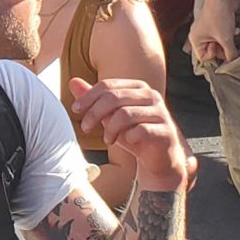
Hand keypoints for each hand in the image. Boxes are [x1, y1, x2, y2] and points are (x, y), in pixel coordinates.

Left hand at [67, 77, 191, 188]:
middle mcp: (151, 95)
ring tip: (107, 139)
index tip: (76, 110)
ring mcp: (161, 112)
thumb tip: (73, 81)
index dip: (88, 97)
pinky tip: (126, 142)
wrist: (158, 157)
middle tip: (86, 128)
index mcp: (137, 87)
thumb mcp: (109, 116)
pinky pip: (141, 131)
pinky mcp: (166, 131)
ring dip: (110, 128)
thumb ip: (93, 99)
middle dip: (95, 113)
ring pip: (125, 114)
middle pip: (114, 98)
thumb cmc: (132, 132)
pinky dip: (128, 137)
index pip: (108, 86)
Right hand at [189, 0, 239, 66]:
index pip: (204, 57)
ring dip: (228, 41)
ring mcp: (207, 29)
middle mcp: (199, 35)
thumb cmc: (218, 15)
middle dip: (223, 49)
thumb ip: (230, 53)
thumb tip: (234, 61)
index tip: (224, 52)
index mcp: (196, 39)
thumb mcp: (225, 38)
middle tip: (231, 48)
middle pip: (211, 50)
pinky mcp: (216, 23)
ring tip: (233, 37)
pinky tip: (235, 30)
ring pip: (218, 43)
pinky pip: (222, 34)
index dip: (215, 56)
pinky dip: (229, 34)